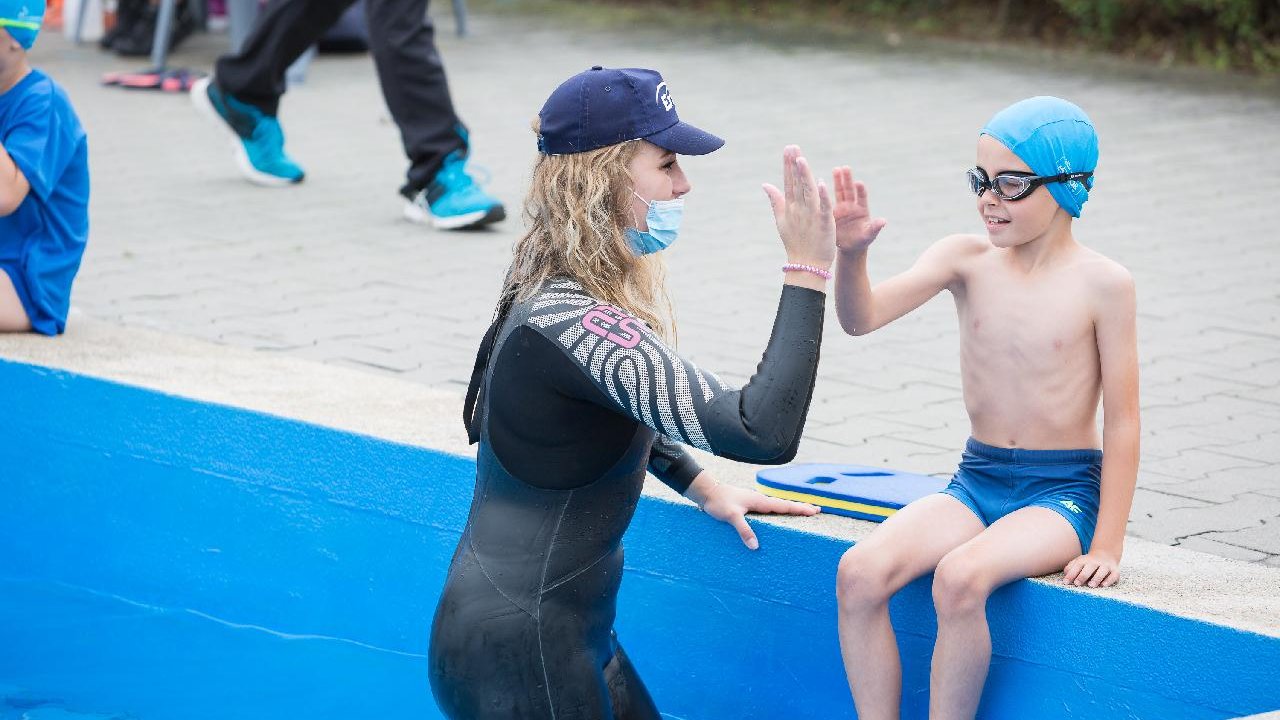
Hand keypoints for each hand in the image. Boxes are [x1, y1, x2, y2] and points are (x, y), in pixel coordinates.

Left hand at [692, 473, 819, 549]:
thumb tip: (756, 546)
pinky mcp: (748, 504)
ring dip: (790, 508)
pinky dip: (777, 511)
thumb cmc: (719, 502)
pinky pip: (768, 509)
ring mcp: (754, 501)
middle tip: (816, 510)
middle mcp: (759, 500)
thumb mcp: (731, 516)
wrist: (707, 491)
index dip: (800, 509)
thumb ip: (744, 530)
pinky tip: (777, 515)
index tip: (815, 510)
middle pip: (784, 504)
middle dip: (800, 507)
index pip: (784, 505)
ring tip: (801, 513)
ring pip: (777, 506)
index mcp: (760, 501)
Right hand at [763, 145, 835, 269]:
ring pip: (808, 191)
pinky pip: (823, 207)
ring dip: (804, 175)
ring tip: (801, 159)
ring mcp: (811, 215)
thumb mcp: (782, 220)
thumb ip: (775, 200)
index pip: (789, 182)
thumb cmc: (795, 243)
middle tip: (793, 147)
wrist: (806, 265)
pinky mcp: (823, 222)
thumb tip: (765, 184)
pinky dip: (822, 196)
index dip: (788, 165)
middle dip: (794, 165)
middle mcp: (799, 209)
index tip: (788, 149)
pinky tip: (821, 183)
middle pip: (797, 183)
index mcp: (790, 207)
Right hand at [833, 166, 886, 254]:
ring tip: (836, 169)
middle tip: (845, 168)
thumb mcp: (869, 235)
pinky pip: (829, 202)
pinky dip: (826, 195)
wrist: (850, 246)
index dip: (860, 190)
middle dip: (848, 179)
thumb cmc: (862, 240)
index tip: (858, 183)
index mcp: (862, 209)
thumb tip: (883, 221)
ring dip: (838, 181)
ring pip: (840, 192)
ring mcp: (842, 208)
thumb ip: (875, 227)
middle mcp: (852, 206)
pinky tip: (820, 185)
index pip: (862, 197)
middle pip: (850, 190)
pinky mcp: (832, 213)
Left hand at [1063, 549, 1120, 587]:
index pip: (1077, 566)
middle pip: (1089, 568)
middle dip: (1082, 575)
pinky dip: (1109, 580)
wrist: (1106, 554)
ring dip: (1096, 578)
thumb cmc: (1088, 563)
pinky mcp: (1115, 571)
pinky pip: (1114, 575)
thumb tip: (1065, 574)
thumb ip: (1070, 568)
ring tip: (1091, 585)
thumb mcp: (1078, 562)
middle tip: (1077, 583)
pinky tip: (1103, 585)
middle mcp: (1096, 562)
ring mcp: (1106, 566)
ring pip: (1102, 571)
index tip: (1065, 582)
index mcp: (1084, 560)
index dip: (1071, 574)